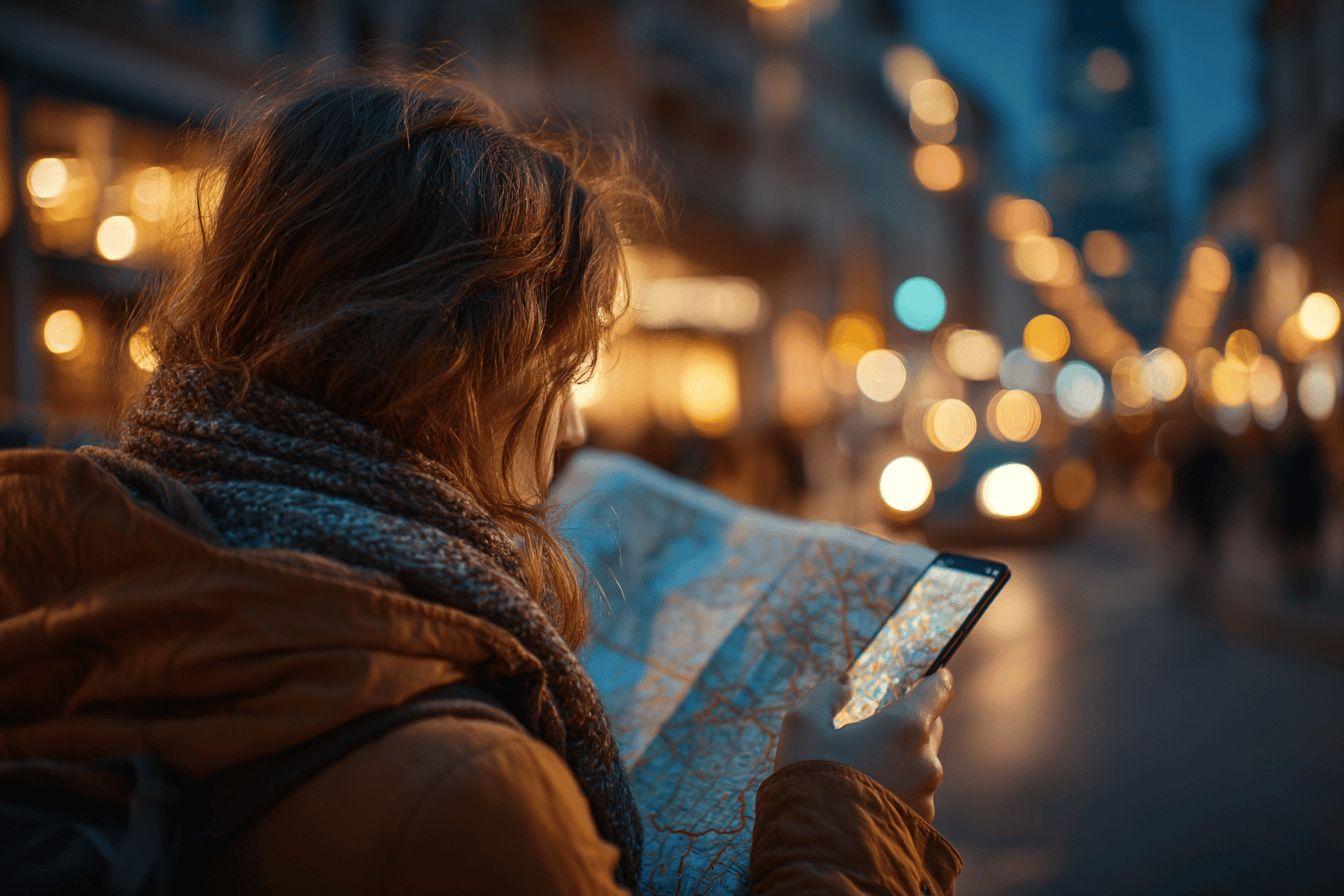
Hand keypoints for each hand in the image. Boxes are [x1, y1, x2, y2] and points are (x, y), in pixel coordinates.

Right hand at [774, 669, 952, 821]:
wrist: (819, 850)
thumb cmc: (811, 778)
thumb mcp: (803, 724)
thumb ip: (826, 694)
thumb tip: (845, 682)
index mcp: (905, 727)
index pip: (938, 691)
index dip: (936, 680)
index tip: (936, 675)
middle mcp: (925, 759)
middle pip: (930, 727)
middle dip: (910, 722)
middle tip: (880, 725)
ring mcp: (926, 794)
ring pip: (921, 764)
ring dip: (902, 759)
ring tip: (865, 768)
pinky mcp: (921, 823)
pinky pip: (914, 795)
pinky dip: (897, 789)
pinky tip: (868, 795)